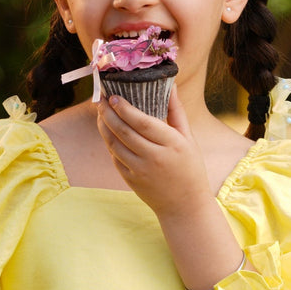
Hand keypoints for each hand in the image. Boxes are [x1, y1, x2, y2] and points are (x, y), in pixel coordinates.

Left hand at [96, 88, 211, 220]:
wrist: (184, 205)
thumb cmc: (189, 168)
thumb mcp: (188, 139)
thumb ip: (176, 111)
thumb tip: (170, 85)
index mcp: (172, 144)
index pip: (142, 122)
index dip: (125, 108)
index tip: (114, 96)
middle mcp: (154, 157)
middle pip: (124, 131)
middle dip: (108, 113)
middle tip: (101, 99)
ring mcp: (140, 171)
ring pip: (114, 145)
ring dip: (104, 127)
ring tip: (101, 113)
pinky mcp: (131, 180)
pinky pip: (115, 158)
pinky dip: (109, 144)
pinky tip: (108, 132)